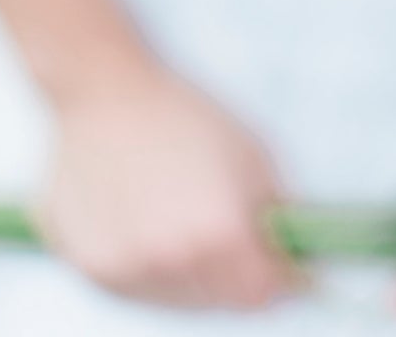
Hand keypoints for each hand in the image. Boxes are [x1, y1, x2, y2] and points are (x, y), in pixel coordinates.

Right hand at [36, 58, 300, 308]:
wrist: (107, 94)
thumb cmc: (186, 116)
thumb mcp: (254, 154)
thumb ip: (279, 216)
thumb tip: (301, 264)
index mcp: (219, 233)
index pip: (262, 296)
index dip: (274, 278)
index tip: (274, 259)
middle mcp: (174, 262)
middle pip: (221, 302)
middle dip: (233, 273)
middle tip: (223, 224)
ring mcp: (129, 271)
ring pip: (179, 300)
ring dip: (190, 272)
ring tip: (178, 212)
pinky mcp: (94, 270)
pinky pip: (139, 288)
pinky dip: (150, 266)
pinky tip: (145, 217)